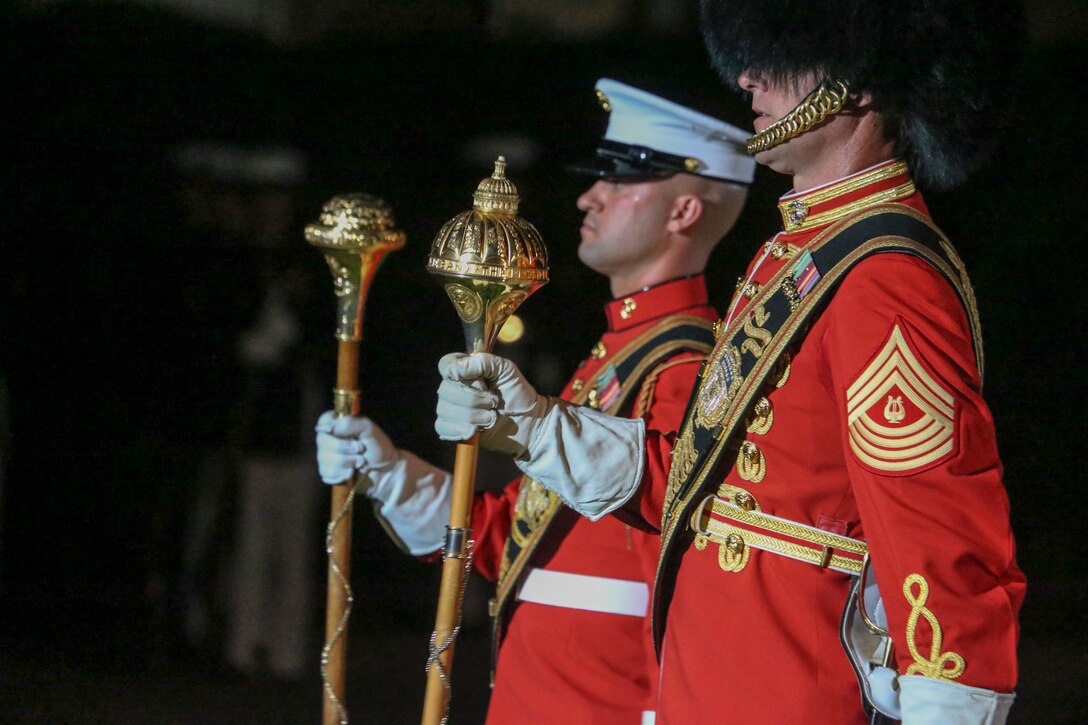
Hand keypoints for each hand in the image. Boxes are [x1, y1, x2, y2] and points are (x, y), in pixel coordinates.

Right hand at [314, 410, 450, 554]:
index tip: (346, 436)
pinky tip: (349, 476)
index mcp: (342, 428)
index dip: (331, 429)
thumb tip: (338, 421)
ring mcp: (332, 460)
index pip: (323, 422)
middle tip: (359, 455)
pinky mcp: (334, 476)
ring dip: (342, 463)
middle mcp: (334, 443)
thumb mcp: (372, 435)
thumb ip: (355, 425)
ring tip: (359, 465)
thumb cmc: (384, 455)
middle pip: (322, 442)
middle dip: (342, 449)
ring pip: (324, 459)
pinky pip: (327, 474)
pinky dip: (338, 475)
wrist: (392, 481)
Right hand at [435, 352, 551, 458]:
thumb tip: (453, 370)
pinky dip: (460, 430)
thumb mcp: (505, 369)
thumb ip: (482, 362)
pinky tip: (476, 430)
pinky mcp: (453, 428)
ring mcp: (452, 408)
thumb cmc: (517, 393)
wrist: (526, 422)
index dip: (459, 374)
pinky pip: (442, 427)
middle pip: (445, 390)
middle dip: (473, 399)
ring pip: (444, 410)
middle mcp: (454, 387)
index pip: (446, 365)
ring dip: (471, 416)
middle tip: (494, 402)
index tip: (482, 382)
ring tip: (491, 417)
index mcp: (465, 369)